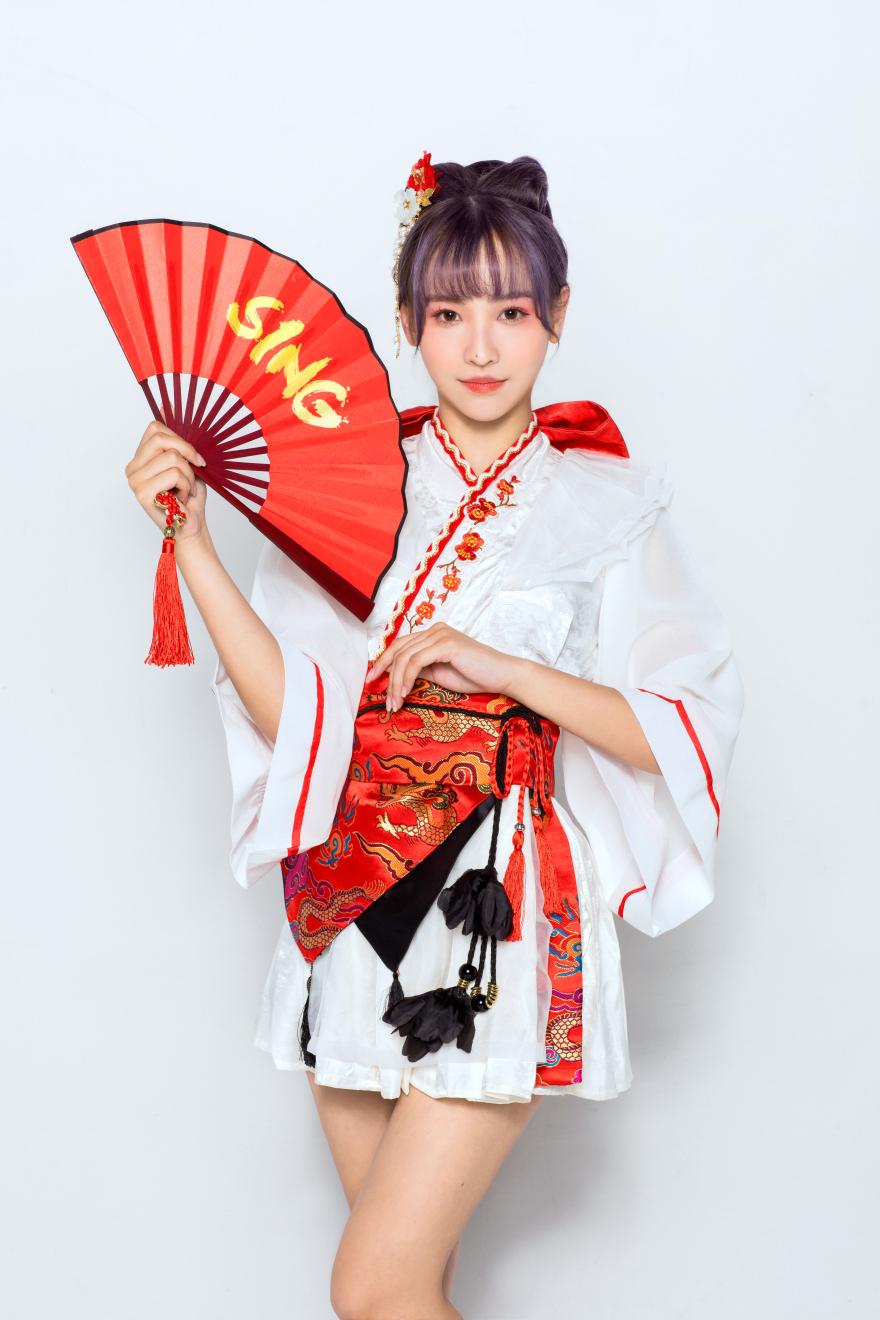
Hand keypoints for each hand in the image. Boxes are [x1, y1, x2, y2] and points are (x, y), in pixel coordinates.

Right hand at [124, 417, 208, 544]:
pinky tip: (181, 498)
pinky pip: (174, 473)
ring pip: (172, 457)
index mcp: (140, 458)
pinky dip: (187, 485)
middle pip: (162, 438)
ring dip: (189, 475)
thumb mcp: (185, 463)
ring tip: (185, 489)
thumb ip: (176, 440)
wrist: (190, 527)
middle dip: (187, 453)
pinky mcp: (142, 492)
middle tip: (196, 470)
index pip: (156, 427)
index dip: (180, 438)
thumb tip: (168, 406)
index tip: (194, 456)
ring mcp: (134, 480)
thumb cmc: (188, 498)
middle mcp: (132, 468)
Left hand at [365, 622, 523, 709]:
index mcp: (432, 634)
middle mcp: (434, 629)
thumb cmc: (474, 676)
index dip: (382, 662)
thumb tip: (397, 678)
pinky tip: (406, 693)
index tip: (372, 680)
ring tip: (395, 703)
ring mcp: (440, 634)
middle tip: (385, 701)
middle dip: (386, 676)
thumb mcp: (440, 673)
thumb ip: (420, 670)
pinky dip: (407, 678)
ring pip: (404, 657)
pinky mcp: (446, 644)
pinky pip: (416, 661)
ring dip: (396, 683)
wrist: (502, 676)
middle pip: (398, 651)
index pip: (400, 645)